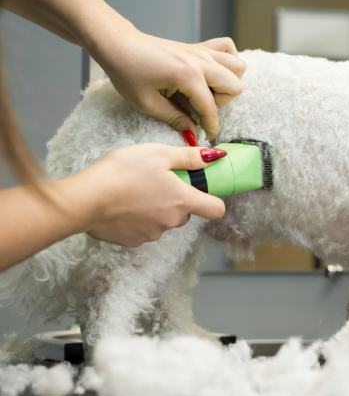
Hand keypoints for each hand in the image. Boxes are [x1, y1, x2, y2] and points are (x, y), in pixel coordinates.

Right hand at [74, 144, 226, 246]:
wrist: (84, 199)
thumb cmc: (123, 172)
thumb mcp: (159, 153)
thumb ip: (190, 157)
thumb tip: (215, 157)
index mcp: (183, 201)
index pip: (216, 209)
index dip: (213, 198)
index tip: (201, 187)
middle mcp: (172, 222)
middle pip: (186, 212)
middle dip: (177, 198)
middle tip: (156, 180)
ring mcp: (152, 234)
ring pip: (164, 220)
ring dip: (157, 208)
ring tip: (135, 191)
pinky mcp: (132, 241)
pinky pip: (143, 229)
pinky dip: (138, 218)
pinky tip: (122, 205)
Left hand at [91, 28, 245, 139]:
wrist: (118, 44)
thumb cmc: (127, 72)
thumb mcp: (147, 103)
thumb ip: (175, 119)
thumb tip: (193, 133)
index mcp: (188, 76)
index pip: (210, 107)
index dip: (211, 126)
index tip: (207, 136)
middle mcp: (201, 61)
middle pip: (235, 86)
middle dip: (222, 102)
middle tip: (200, 107)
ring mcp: (202, 51)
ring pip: (237, 67)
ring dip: (228, 82)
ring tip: (208, 90)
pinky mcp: (199, 46)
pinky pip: (228, 48)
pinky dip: (228, 60)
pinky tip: (213, 71)